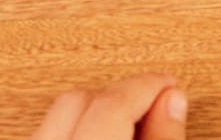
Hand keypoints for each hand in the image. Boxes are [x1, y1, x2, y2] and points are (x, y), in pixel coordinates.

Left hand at [31, 75, 186, 139]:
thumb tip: (172, 100)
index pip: (112, 103)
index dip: (147, 87)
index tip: (168, 85)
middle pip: (77, 101)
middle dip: (119, 95)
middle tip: (156, 103)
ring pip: (57, 117)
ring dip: (96, 113)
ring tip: (134, 125)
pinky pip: (48, 133)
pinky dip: (77, 129)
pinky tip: (103, 138)